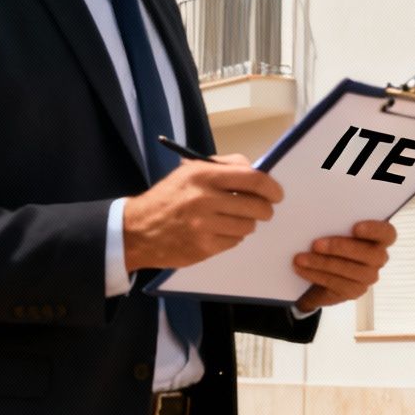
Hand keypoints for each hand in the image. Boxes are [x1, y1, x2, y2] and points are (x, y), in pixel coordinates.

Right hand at [123, 154, 282, 273]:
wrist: (137, 230)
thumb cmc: (168, 197)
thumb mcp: (190, 171)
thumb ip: (224, 166)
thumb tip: (256, 169)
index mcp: (204, 174)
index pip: (253, 179)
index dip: (272, 187)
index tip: (276, 193)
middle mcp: (205, 199)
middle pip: (256, 206)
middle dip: (264, 209)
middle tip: (262, 210)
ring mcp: (204, 225)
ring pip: (248, 226)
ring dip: (247, 223)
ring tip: (232, 219)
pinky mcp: (204, 248)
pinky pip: (235, 241)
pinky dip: (232, 237)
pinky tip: (218, 231)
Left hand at [292, 220, 397, 312]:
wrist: (319, 275)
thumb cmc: (330, 244)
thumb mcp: (334, 231)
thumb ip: (335, 224)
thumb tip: (318, 217)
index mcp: (378, 239)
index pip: (388, 234)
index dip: (375, 230)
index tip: (355, 227)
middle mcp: (378, 259)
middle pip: (371, 254)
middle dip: (341, 248)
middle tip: (316, 244)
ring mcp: (368, 277)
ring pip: (351, 271)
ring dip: (323, 263)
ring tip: (301, 258)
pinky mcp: (354, 292)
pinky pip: (336, 283)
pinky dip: (316, 275)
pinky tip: (301, 269)